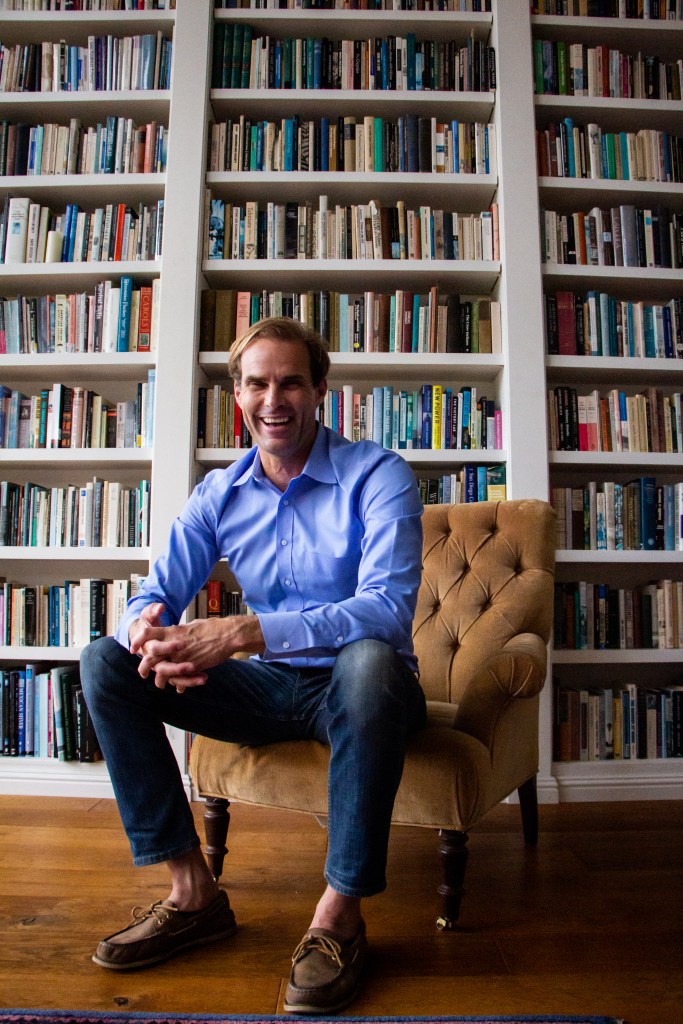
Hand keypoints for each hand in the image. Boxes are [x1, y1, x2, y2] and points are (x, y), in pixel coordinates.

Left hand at [130, 605, 264, 693]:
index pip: (147, 633)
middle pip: (150, 656)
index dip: (137, 640)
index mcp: (172, 632)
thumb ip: (178, 633)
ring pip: (162, 671)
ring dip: (160, 680)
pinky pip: (180, 679)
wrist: (228, 635)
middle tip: (142, 672)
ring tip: (160, 684)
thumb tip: (173, 634)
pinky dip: (179, 685)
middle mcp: (174, 645)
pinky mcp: (192, 667)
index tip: (134, 648)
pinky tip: (179, 688)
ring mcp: (182, 657)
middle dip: (143, 666)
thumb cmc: (211, 627)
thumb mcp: (190, 626)